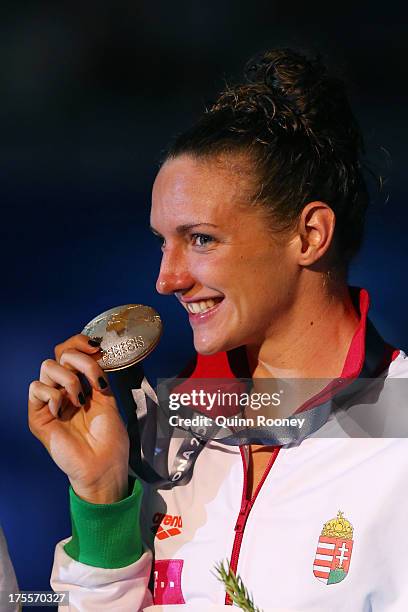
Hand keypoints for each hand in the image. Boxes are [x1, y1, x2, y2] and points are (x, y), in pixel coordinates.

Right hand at [28, 334, 129, 502]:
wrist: (104, 465)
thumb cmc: (109, 438)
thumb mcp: (108, 398)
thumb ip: (98, 375)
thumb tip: (96, 350)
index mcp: (80, 382)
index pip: (71, 350)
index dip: (81, 342)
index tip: (98, 348)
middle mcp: (63, 388)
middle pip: (59, 352)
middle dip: (80, 358)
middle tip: (94, 376)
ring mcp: (50, 401)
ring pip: (47, 366)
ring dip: (69, 379)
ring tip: (81, 400)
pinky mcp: (38, 416)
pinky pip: (36, 389)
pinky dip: (53, 395)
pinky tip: (63, 410)